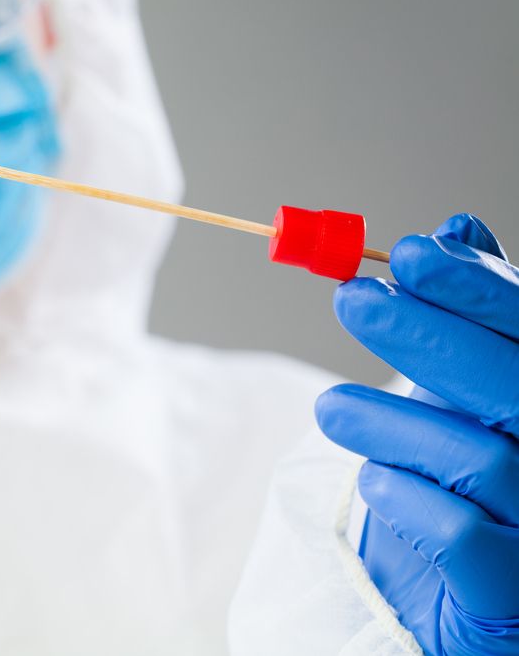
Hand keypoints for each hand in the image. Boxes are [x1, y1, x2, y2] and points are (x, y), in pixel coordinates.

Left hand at [316, 213, 518, 654]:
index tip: (409, 253)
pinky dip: (405, 498)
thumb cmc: (463, 485)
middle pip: (517, 385)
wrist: (458, 601)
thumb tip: (457, 229)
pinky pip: (464, 536)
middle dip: (429, 335)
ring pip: (483, 459)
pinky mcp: (516, 596)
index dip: (480, 287)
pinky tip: (375, 483)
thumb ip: (467, 321)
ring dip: (391, 423)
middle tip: (351, 300)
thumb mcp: (460, 394)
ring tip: (330, 410)